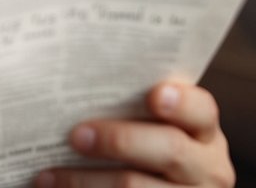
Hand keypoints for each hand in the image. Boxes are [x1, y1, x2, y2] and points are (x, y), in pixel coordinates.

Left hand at [34, 81, 234, 186]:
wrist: (153, 187)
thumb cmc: (141, 149)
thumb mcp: (151, 129)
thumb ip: (129, 107)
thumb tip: (72, 79)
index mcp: (203, 133)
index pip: (202, 111)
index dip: (182, 103)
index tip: (154, 95)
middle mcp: (207, 169)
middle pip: (170, 150)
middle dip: (119, 140)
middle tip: (75, 135)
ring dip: (87, 182)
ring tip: (47, 176)